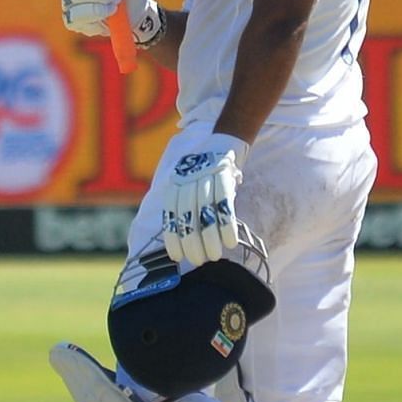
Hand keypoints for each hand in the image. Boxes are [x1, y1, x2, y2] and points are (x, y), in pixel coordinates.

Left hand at [162, 135, 247, 265]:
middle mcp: (187, 181)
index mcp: (175, 185)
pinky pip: (225, 205)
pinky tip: (231, 242)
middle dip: (192, 243)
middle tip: (198, 261)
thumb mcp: (188, 184)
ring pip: (205, 214)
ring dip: (210, 238)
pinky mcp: (224, 176)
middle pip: (187, 217)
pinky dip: (227, 225)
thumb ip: (184, 205)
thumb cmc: (206, 171)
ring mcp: (205, 178)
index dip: (173, 238)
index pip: (171, 216)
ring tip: (214, 256)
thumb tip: (185, 238)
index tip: (177, 257)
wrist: (225, 140)